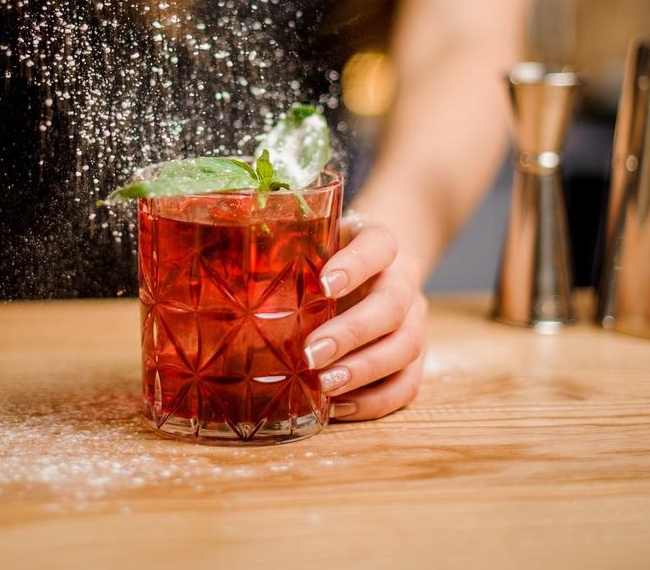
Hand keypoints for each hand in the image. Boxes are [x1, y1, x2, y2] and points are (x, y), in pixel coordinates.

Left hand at [303, 213, 426, 420]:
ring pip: (407, 346)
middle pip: (392, 306)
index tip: (325, 284)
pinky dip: (375, 401)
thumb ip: (287, 260)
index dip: (356, 265)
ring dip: (364, 370)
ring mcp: (415, 318)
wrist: (371, 266)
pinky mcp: (415, 354)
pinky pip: (407, 383)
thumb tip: (233, 293)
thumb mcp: (310, 247)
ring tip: (324, 386)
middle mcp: (403, 279)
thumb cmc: (325, 258)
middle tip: (311, 354)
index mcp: (377, 242)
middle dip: (352, 333)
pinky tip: (337, 407)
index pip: (379, 245)